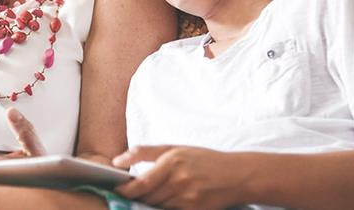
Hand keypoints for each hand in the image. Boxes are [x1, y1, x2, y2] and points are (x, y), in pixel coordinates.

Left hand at [112, 145, 251, 209]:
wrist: (236, 176)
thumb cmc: (203, 159)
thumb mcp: (174, 148)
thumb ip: (143, 153)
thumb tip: (117, 162)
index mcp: (172, 161)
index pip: (142, 183)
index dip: (126, 190)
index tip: (117, 190)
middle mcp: (180, 180)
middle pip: (148, 197)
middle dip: (135, 197)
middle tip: (128, 194)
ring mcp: (188, 198)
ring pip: (157, 206)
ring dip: (148, 203)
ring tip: (148, 196)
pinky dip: (163, 208)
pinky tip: (164, 201)